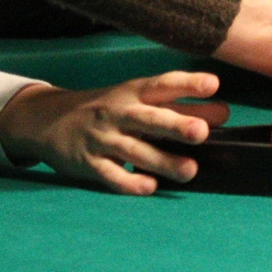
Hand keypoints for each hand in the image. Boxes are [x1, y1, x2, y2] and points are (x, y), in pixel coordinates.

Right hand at [0, 71, 230, 195]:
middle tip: (202, 132)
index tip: (214, 84)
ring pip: (133, 150)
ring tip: (190, 170)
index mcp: (132, 92)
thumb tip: (223, 114)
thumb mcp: (137, 100)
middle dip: (175, 124)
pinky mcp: (88, 162)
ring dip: (162, 161)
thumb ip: (179, 107)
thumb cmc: (107, 109)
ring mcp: (101, 137)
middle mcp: (117, 111)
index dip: (188, 83)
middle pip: (148, 118)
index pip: (162, 84)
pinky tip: (149, 187)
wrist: (48, 119)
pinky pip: (110, 174)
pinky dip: (130, 182)